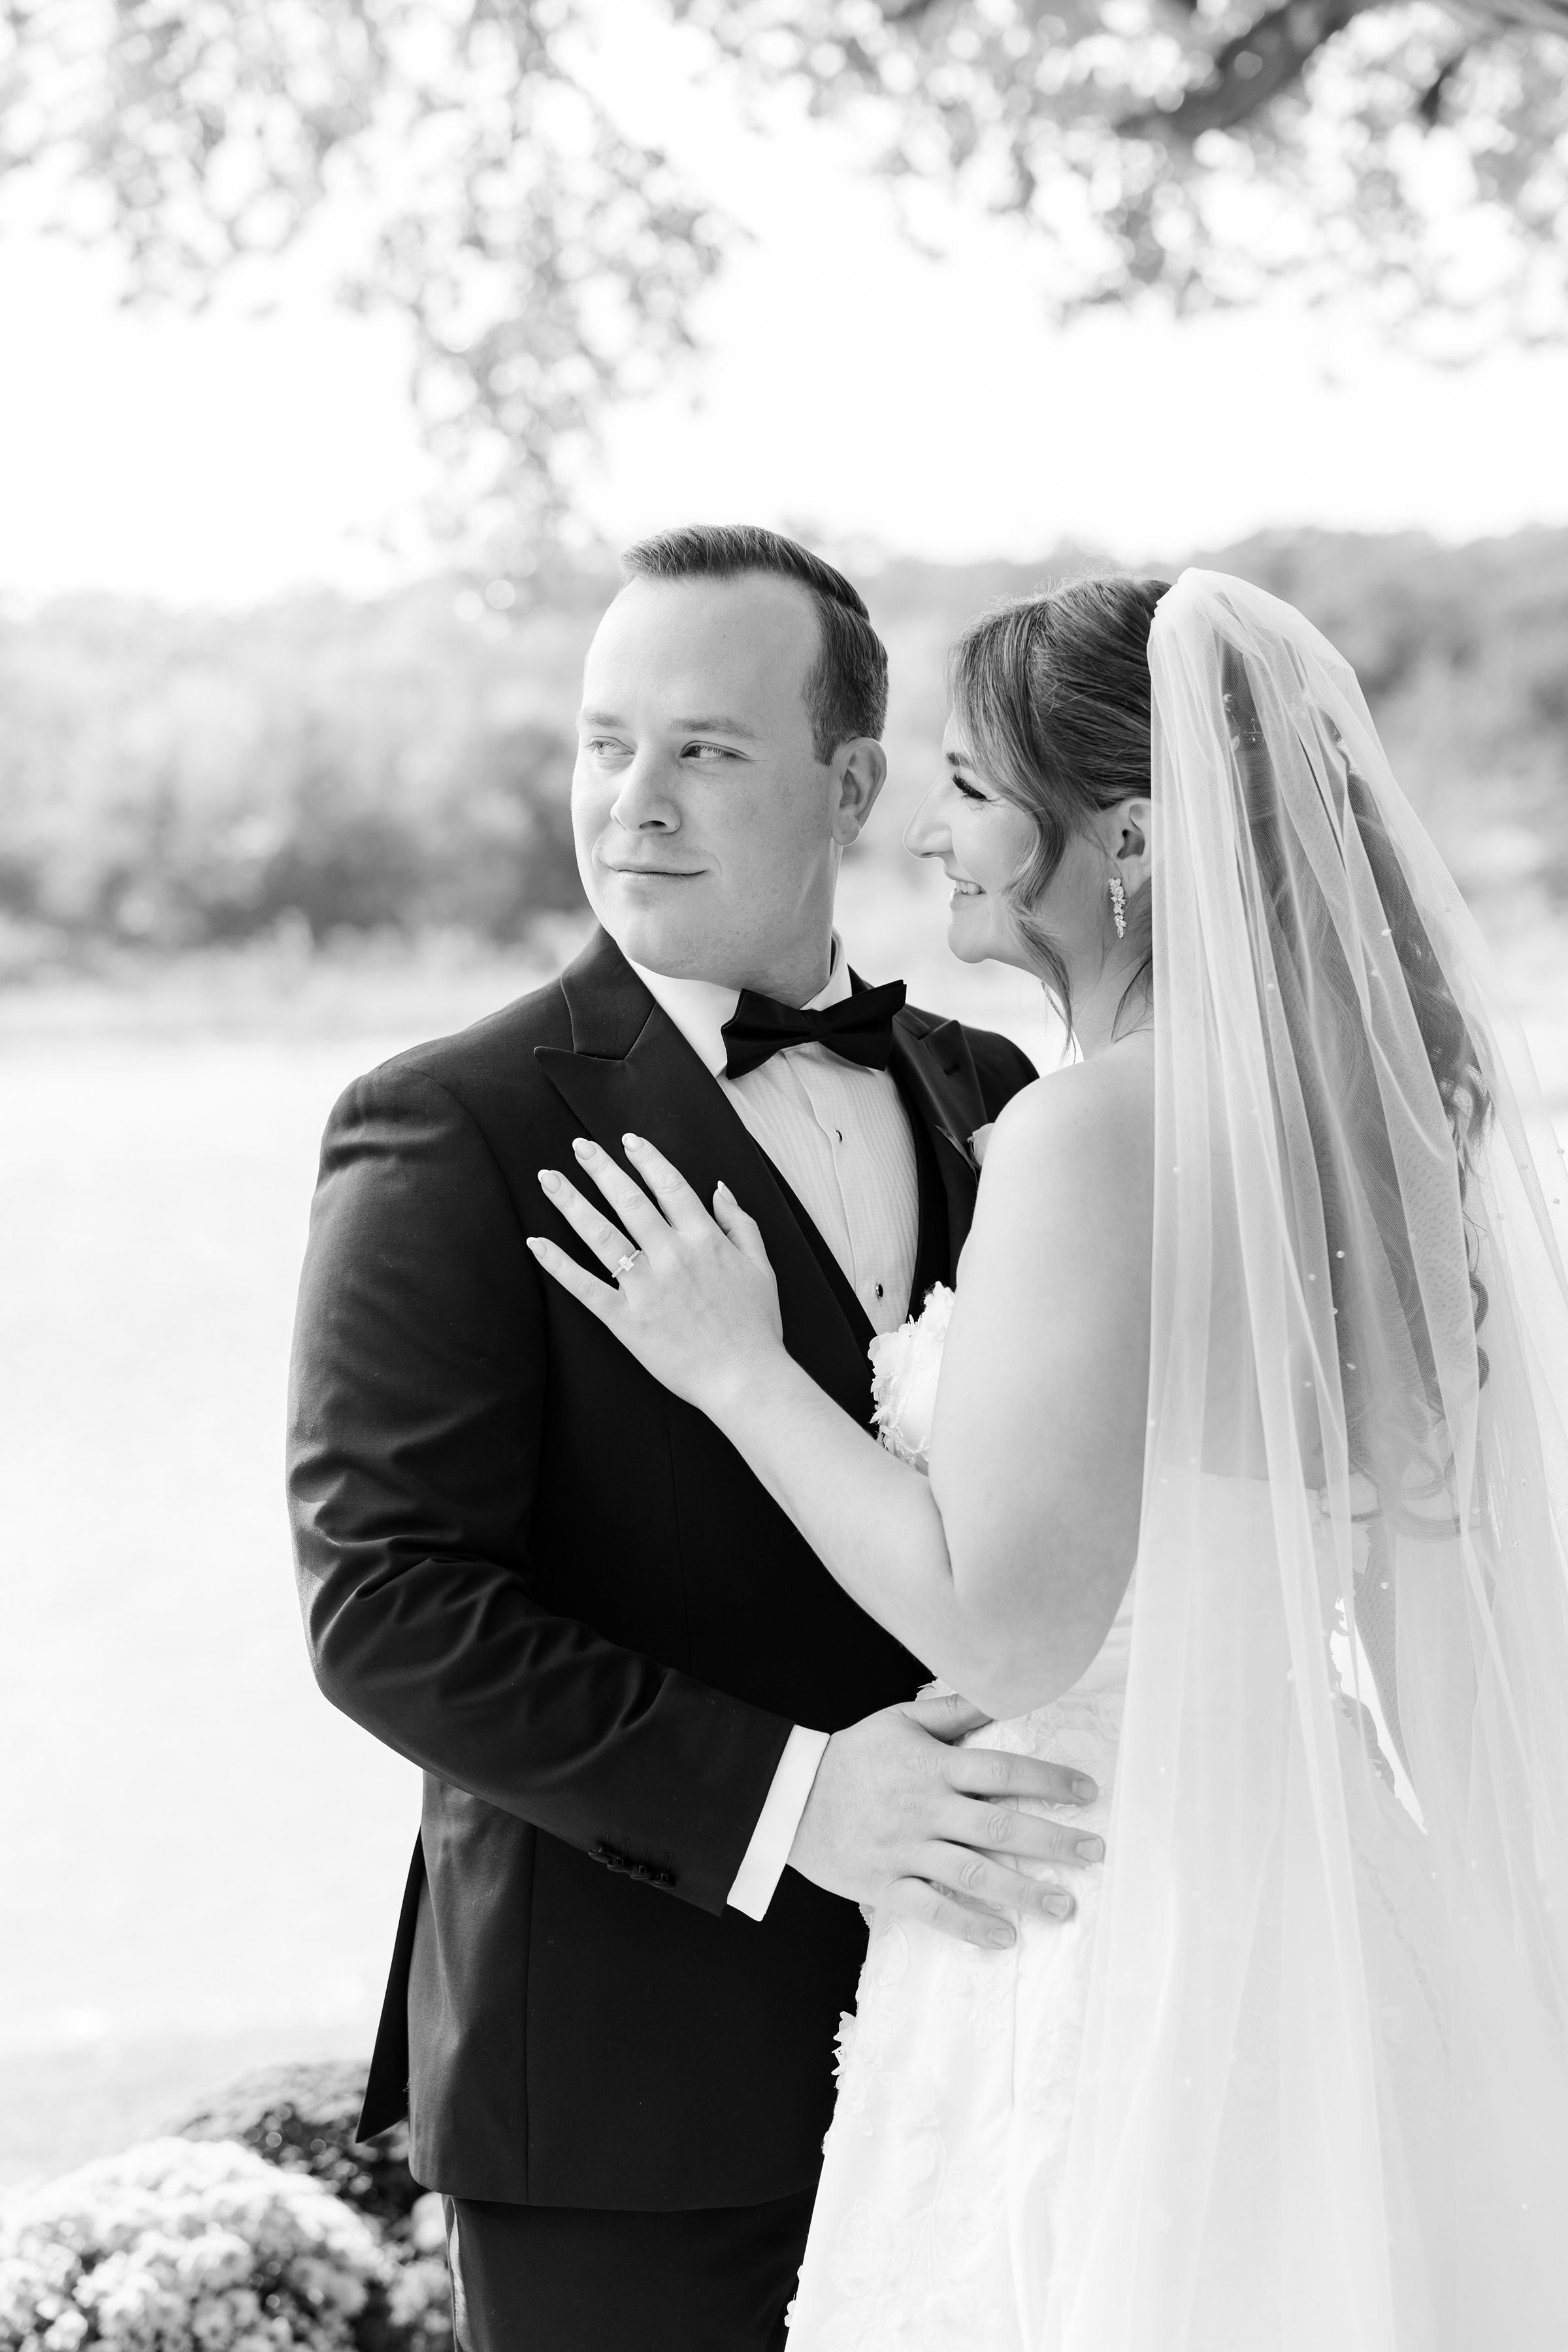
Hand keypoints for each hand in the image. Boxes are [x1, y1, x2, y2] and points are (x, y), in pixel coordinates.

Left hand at [527, 1133, 784, 1414]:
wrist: (744, 1378)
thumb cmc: (756, 1325)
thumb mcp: (761, 1266)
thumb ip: (740, 1223)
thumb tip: (720, 1188)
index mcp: (705, 1239)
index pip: (669, 1186)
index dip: (647, 1159)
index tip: (627, 1140)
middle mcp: (671, 1255)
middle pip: (629, 1200)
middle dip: (601, 1168)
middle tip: (579, 1145)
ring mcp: (644, 1287)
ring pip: (601, 1234)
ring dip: (571, 1202)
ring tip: (548, 1178)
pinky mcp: (625, 1320)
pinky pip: (584, 1287)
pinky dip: (558, 1264)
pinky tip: (536, 1243)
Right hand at [789, 1690, 1103, 1947]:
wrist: (790, 1797)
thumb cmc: (853, 1755)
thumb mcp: (901, 1720)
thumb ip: (953, 1710)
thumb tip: (1001, 1689)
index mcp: (933, 1766)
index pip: (1002, 1770)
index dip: (1048, 1779)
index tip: (1087, 1791)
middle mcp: (925, 1809)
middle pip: (998, 1826)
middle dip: (1052, 1840)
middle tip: (1095, 1852)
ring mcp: (905, 1850)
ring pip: (973, 1874)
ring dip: (1022, 1891)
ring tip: (1064, 1905)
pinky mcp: (885, 1885)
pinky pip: (932, 1910)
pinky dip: (968, 1926)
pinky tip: (1004, 1938)